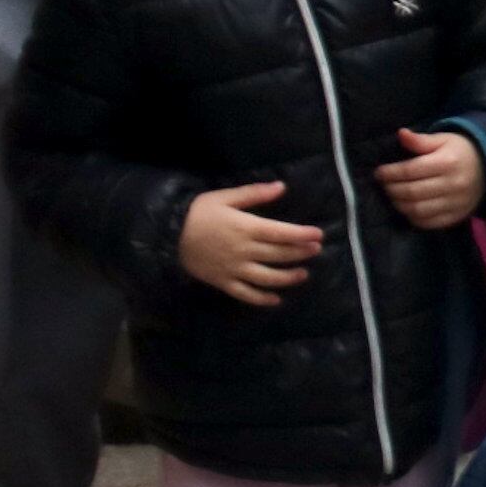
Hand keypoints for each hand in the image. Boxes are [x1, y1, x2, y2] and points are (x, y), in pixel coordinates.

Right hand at [178, 181, 320, 306]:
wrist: (167, 235)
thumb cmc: (198, 212)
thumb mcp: (225, 197)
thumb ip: (254, 193)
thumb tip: (281, 186)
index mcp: (246, 228)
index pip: (281, 233)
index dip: (302, 234)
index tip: (318, 235)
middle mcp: (244, 251)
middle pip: (278, 255)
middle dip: (300, 253)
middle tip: (316, 250)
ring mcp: (235, 270)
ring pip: (267, 278)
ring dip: (288, 277)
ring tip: (303, 274)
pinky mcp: (224, 283)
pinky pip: (246, 294)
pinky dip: (262, 299)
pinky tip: (276, 299)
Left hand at [377, 128, 485, 230]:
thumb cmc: (461, 150)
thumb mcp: (443, 139)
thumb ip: (421, 140)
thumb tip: (401, 134)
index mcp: (447, 162)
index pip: (411, 171)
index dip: (391, 173)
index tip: (379, 172)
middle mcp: (452, 184)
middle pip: (412, 192)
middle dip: (392, 189)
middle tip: (384, 185)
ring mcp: (456, 203)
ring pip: (418, 210)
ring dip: (400, 205)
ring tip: (393, 197)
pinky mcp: (457, 216)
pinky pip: (430, 223)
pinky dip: (414, 218)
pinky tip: (407, 209)